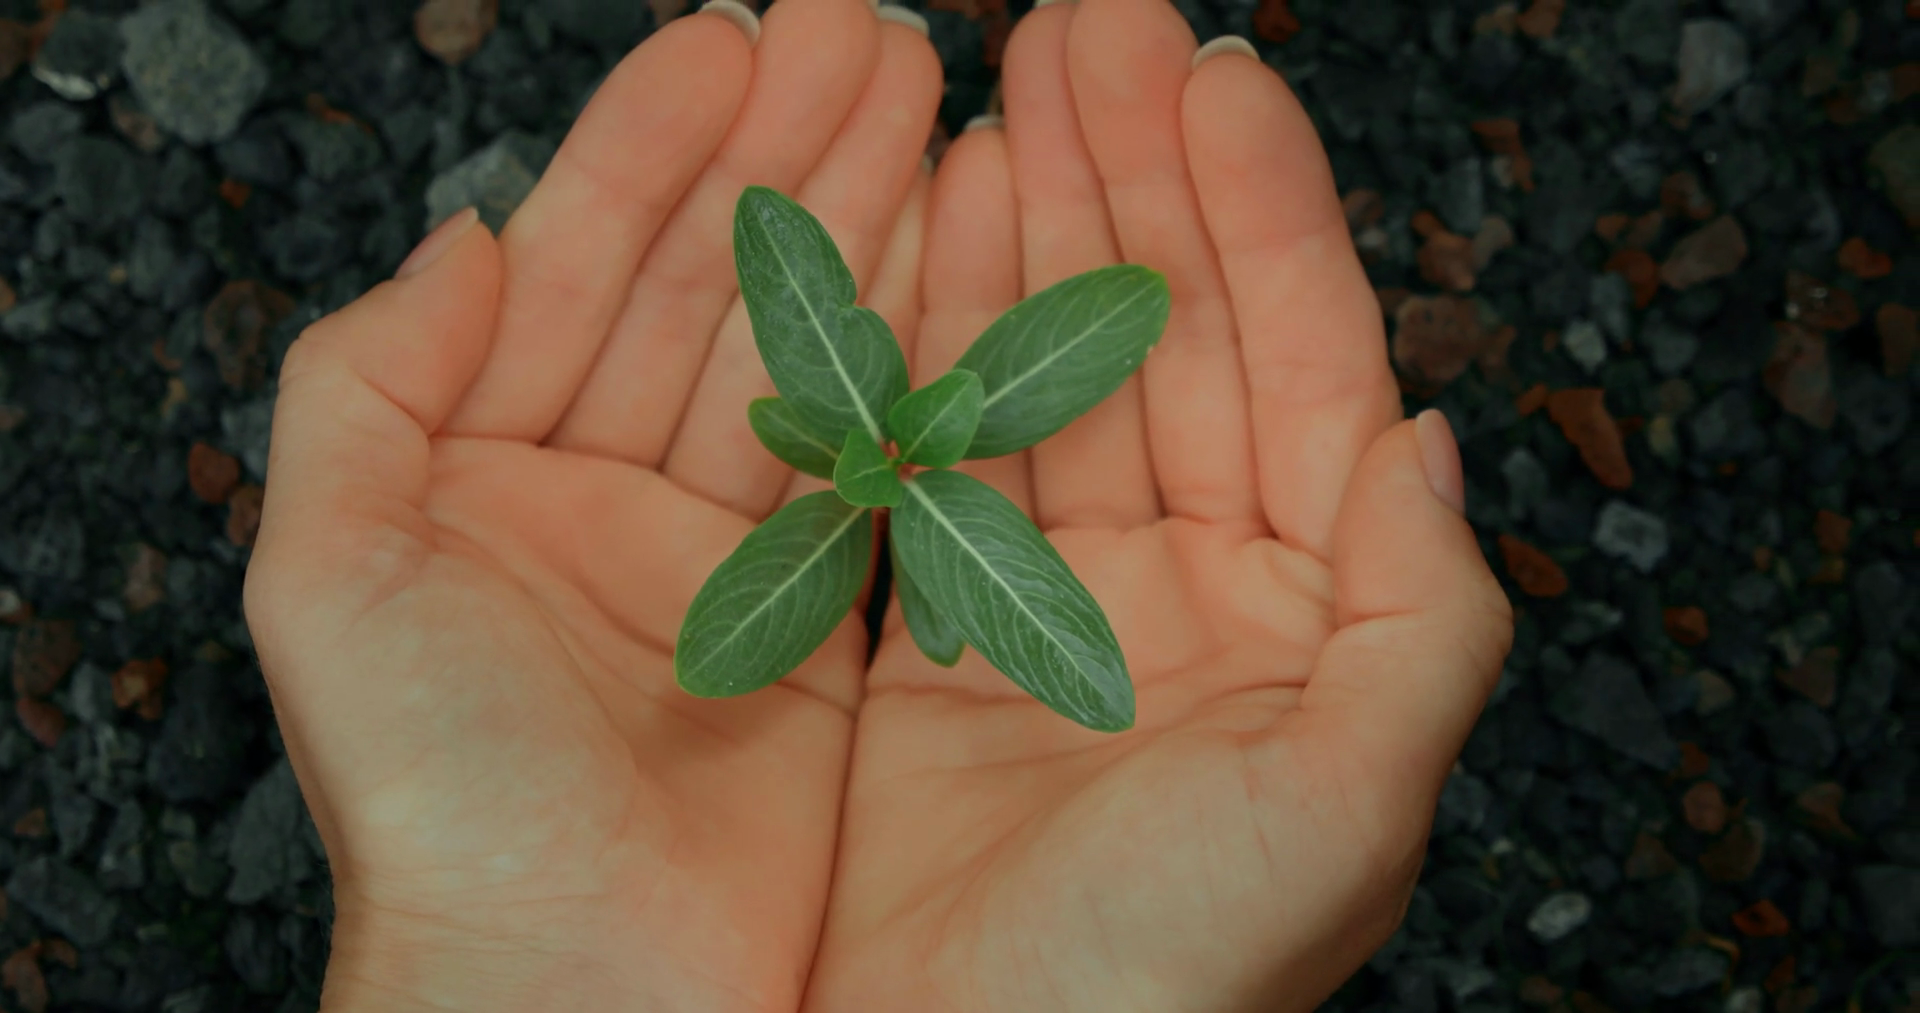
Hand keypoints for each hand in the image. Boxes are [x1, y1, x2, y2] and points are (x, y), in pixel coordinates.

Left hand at [242, 3, 938, 1008]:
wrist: (575, 989)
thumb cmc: (439, 799)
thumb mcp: (334, 574)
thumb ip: (365, 385)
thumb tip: (465, 236)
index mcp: (497, 469)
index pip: (591, 267)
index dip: (658, 147)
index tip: (734, 42)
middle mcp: (618, 498)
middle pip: (719, 289)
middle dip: (791, 158)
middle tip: (874, 39)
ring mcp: (737, 559)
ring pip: (810, 357)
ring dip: (868, 231)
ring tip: (932, 106)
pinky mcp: (833, 627)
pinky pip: (883, 467)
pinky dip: (923, 366)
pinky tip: (966, 268)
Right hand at [804, 2, 1513, 1009]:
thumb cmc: (1166, 984)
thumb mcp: (1347, 812)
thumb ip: (1425, 621)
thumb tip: (1432, 436)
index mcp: (1305, 617)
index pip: (1296, 369)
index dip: (1256, 214)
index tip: (1209, 74)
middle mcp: (1186, 592)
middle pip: (1168, 339)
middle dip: (1133, 180)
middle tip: (1082, 26)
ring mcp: (1050, 603)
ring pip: (1049, 372)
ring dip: (1031, 228)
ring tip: (1001, 87)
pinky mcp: (929, 636)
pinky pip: (936, 453)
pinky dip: (928, 339)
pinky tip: (923, 232)